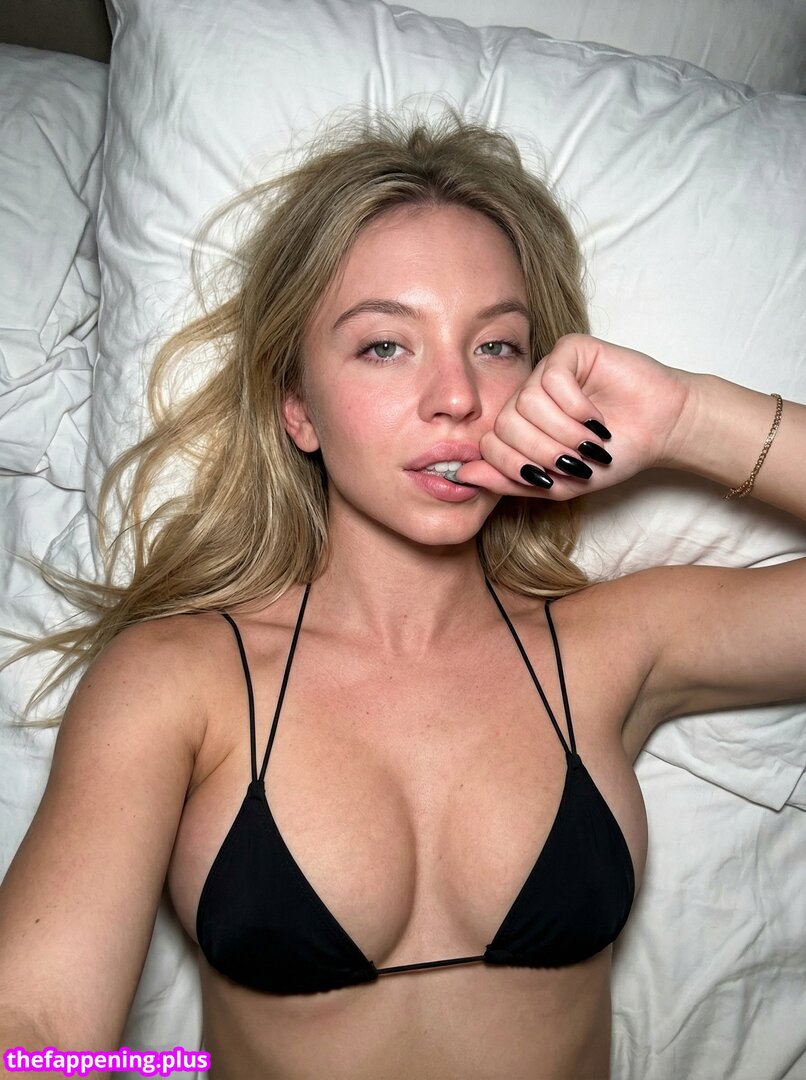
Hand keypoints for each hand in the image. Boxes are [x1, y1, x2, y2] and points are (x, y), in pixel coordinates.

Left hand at [456, 334, 692, 499]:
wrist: (660, 431)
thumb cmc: (611, 457)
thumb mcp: (557, 484)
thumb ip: (510, 482)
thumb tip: (462, 475)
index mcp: (519, 426)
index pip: (491, 445)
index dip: (517, 467)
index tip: (553, 478)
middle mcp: (527, 395)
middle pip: (505, 424)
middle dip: (541, 451)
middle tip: (576, 460)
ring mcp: (546, 370)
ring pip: (527, 403)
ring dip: (562, 431)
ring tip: (590, 441)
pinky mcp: (569, 350)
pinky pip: (552, 378)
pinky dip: (575, 407)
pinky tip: (596, 417)